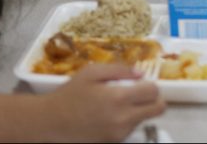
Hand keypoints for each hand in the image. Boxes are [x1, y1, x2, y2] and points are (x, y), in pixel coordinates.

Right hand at [45, 64, 165, 141]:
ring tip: (116, 106)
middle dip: (153, 100)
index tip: (142, 84)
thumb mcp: (91, 72)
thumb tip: (140, 73)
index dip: (151, 85)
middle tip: (140, 95)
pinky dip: (125, 122)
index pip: (154, 92)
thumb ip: (119, 69)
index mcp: (118, 98)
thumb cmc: (69, 95)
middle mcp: (122, 119)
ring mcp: (118, 134)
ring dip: (137, 111)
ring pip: (143, 120)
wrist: (50, 123)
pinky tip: (109, 116)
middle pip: (157, 110)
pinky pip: (129, 131)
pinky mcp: (113, 143)